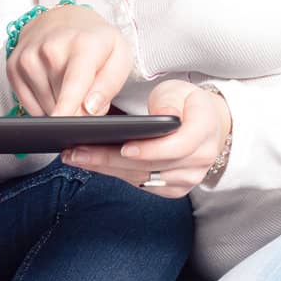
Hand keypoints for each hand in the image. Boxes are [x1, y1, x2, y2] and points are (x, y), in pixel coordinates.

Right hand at [6, 3, 132, 117]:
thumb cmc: (95, 42)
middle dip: (76, 109)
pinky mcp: (13, 67)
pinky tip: (51, 85)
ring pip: (45, 107)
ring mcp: (28, 58)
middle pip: (61, 103)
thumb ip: (109, 86)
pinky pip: (28, 106)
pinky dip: (42, 104)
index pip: (74, 82)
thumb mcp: (119, 57)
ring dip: (59, 106)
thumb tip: (90, 109)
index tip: (61, 122)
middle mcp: (50, 49)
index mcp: (83, 45)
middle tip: (85, 89)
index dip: (68, 106)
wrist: (62, 20)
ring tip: (67, 83)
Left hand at [61, 79, 230, 197]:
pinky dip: (114, 173)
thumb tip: (162, 116)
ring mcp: (186, 179)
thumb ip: (169, 102)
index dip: (149, 149)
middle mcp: (199, 161)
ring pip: (141, 177)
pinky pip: (140, 183)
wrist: (205, 125)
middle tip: (78, 151)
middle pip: (151, 165)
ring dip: (106, 168)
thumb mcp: (179, 91)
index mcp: (204, 131)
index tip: (123, 147)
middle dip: (111, 159)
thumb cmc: (186, 103)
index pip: (176, 147)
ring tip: (75, 156)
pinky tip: (91, 164)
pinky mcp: (172, 188)